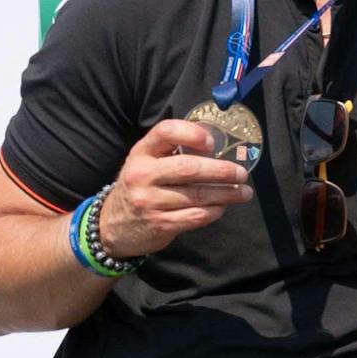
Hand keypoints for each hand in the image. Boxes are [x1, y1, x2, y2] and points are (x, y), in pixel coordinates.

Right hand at [101, 120, 254, 256]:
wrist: (112, 225)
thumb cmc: (141, 185)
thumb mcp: (146, 162)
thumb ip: (172, 151)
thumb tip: (217, 144)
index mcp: (141, 152)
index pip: (165, 132)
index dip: (191, 134)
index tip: (212, 143)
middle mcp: (142, 175)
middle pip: (188, 168)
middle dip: (221, 171)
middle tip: (242, 174)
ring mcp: (149, 201)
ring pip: (196, 195)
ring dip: (226, 194)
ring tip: (243, 192)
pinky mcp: (159, 224)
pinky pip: (195, 216)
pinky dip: (214, 211)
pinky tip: (222, 207)